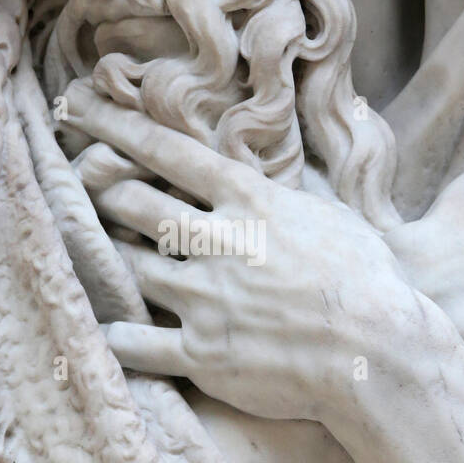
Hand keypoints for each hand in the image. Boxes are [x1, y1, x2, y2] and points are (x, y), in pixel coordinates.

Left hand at [65, 84, 413, 421]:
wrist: (381, 351)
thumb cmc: (368, 280)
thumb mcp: (328, 217)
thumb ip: (279, 200)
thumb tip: (254, 184)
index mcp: (250, 203)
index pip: (169, 153)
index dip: (118, 127)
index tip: (82, 108)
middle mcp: (218, 244)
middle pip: (134, 205)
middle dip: (106, 194)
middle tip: (91, 190)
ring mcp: (205, 300)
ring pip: (133, 269)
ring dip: (117, 261)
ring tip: (107, 259)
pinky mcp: (202, 354)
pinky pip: (138, 344)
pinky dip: (119, 338)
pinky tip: (108, 334)